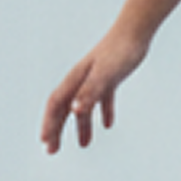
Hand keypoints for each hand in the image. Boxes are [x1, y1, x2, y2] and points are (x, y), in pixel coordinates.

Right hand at [42, 30, 150, 153]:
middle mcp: (82, 79)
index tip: (45, 142)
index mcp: (76, 79)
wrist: (136, 30)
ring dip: (81, 125)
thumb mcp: (105, 75)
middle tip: (52, 150)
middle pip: (64, 108)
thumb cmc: (120, 51)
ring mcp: (96, 78)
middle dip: (57, 129)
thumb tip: (73, 111)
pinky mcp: (111, 76)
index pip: (56, 105)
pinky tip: (108, 124)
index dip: (49, 123)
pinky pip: (103, 98)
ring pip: (83, 106)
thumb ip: (89, 93)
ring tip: (84, 145)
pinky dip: (104, 112)